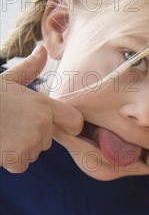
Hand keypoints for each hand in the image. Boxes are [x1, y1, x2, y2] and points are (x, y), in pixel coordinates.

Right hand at [1, 45, 82, 172]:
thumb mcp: (6, 79)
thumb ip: (29, 69)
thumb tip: (42, 49)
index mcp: (43, 104)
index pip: (75, 121)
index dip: (69, 126)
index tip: (56, 126)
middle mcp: (42, 123)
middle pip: (47, 140)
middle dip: (32, 136)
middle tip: (9, 124)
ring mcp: (30, 141)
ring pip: (33, 152)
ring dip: (20, 148)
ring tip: (2, 133)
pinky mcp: (16, 157)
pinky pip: (20, 165)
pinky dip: (9, 160)